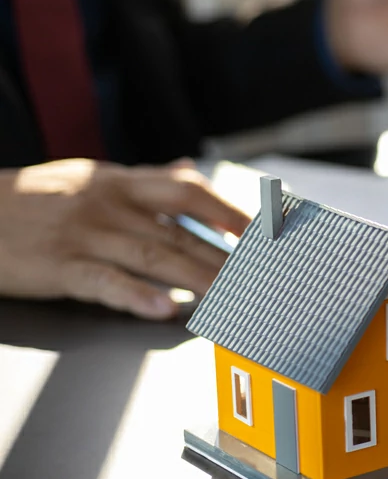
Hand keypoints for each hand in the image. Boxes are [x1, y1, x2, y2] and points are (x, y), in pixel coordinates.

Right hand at [0, 159, 250, 319]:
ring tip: (236, 299)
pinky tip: (166, 310)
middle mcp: (109, 204)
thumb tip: (187, 169)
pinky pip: (105, 281)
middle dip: (229, 259)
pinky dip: (138, 296)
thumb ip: (141, 179)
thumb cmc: (28, 201)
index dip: (230, 211)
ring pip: (156, 257)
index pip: (189, 190)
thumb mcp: (86, 178)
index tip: (268, 232)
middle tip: (267, 279)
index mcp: (120, 182)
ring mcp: (85, 235)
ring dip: (201, 280)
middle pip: (182, 232)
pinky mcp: (58, 266)